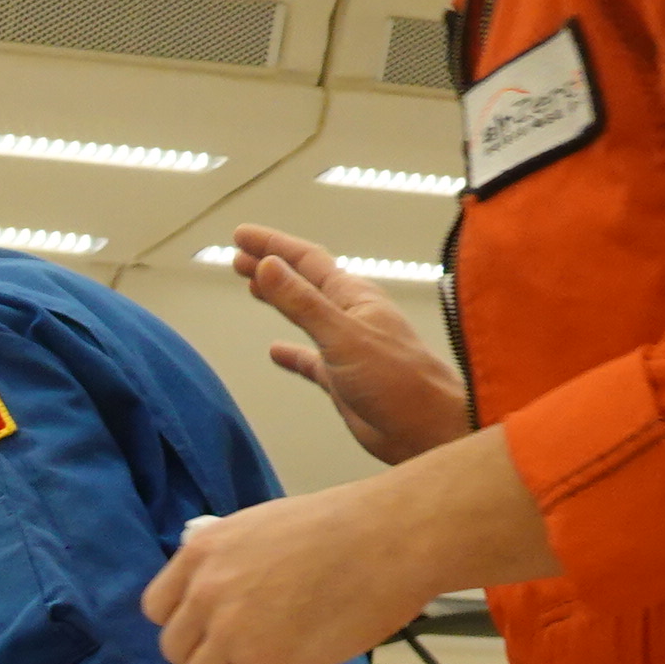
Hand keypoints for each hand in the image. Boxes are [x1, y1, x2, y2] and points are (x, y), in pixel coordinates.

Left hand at [140, 429, 559, 663]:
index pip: (158, 607)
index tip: (206, 637)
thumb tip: (227, 592)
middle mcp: (205, 589)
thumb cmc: (347, 525)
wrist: (392, 537)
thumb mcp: (263, 526)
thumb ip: (233, 560)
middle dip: (204, 660)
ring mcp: (229, 629)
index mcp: (202, 550)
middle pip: (176, 647)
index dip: (184, 627)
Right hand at [228, 226, 471, 467]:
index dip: (272, 244)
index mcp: (353, 297)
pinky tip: (276, 351)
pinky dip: (291, 353)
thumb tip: (267, 266)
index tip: (242, 235)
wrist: (426, 428)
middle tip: (238, 256)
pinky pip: (309, 359)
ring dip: (279, 299)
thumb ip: (302, 302)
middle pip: (302, 281)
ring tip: (253, 287)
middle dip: (271, 265)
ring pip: (304, 314)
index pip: (305, 259)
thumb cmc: (398, 380)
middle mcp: (350, 316)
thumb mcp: (342, 335)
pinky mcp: (342, 379)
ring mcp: (346, 347)